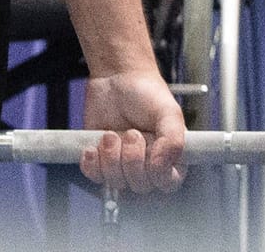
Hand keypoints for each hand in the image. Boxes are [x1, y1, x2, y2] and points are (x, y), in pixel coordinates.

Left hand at [79, 69, 186, 193]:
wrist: (116, 77)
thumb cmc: (147, 92)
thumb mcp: (169, 112)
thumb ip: (173, 141)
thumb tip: (162, 167)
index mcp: (170, 157)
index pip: (167, 185)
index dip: (157, 175)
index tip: (150, 153)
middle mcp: (147, 164)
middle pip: (139, 186)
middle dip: (131, 159)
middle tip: (131, 133)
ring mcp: (122, 163)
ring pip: (115, 181)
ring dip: (110, 157)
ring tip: (111, 133)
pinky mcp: (101, 158)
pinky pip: (94, 176)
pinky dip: (92, 163)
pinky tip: (94, 145)